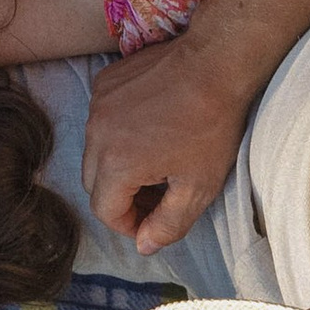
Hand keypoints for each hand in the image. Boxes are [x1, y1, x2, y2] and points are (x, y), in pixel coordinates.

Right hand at [81, 36, 251, 252]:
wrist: (215, 62)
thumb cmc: (211, 126)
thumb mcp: (198, 187)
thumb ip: (167, 225)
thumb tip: (142, 246)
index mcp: (116, 164)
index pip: (104, 211)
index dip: (129, 224)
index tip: (153, 220)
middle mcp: (96, 134)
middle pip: (95, 183)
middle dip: (122, 197)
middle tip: (157, 194)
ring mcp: (96, 105)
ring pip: (94, 151)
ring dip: (118, 164)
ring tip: (156, 160)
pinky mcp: (103, 83)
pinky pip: (100, 120)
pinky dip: (118, 132)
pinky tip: (150, 126)